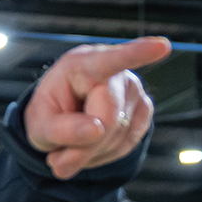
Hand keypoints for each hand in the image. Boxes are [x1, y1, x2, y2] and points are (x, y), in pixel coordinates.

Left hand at [24, 37, 170, 179]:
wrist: (61, 118)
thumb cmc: (49, 114)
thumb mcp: (39, 125)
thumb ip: (60, 130)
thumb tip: (96, 131)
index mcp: (82, 65)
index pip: (110, 60)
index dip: (137, 54)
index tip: (162, 47)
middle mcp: (115, 73)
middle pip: (108, 119)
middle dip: (83, 145)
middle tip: (58, 153)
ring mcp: (134, 91)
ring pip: (118, 136)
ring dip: (91, 152)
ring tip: (73, 142)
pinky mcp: (144, 110)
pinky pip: (127, 145)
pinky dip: (104, 154)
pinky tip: (90, 145)